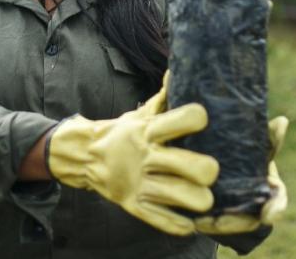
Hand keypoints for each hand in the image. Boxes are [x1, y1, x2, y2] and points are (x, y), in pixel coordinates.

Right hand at [46, 102, 218, 235]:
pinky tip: (190, 223)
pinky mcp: (132, 204)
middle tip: (211, 171)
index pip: (178, 120)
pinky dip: (179, 224)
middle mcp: (144, 155)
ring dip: (198, 200)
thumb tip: (177, 70)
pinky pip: (159, 219)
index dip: (195, 118)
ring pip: (177, 194)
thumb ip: (162, 99)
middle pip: (188, 164)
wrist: (84, 156)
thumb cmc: (121, 133)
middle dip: (207, 169)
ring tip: (205, 199)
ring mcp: (138, 182)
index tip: (203, 120)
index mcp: (147, 131)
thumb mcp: (139, 115)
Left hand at [194, 115, 288, 233]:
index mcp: (270, 189)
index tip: (268, 215)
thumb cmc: (244, 153)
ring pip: (230, 227)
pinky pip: (213, 227)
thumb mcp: (257, 145)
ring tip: (199, 222)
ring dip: (215, 228)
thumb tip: (282, 121)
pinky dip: (204, 226)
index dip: (275, 210)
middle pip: (250, 221)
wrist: (219, 162)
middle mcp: (257, 206)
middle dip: (235, 223)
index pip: (278, 202)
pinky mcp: (218, 217)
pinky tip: (191, 222)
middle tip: (218, 221)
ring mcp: (238, 214)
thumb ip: (268, 136)